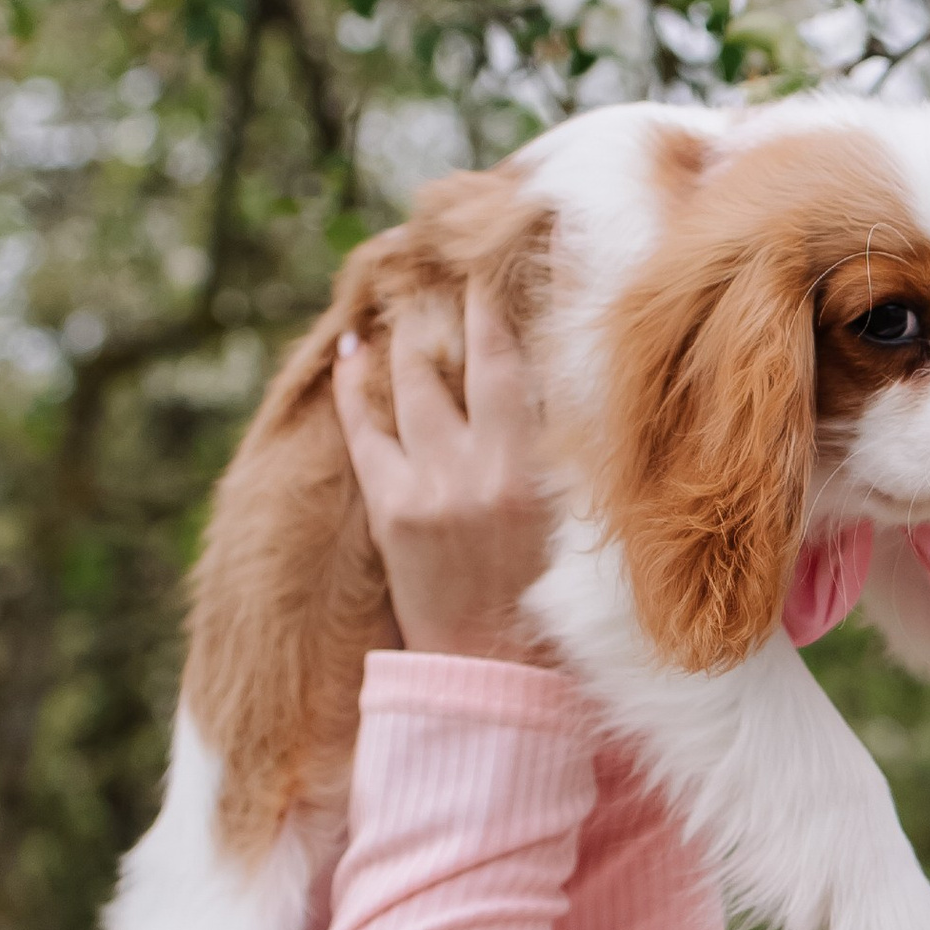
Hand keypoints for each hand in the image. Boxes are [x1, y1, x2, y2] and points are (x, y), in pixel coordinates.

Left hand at [332, 281, 556, 665]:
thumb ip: (565, 452)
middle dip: (461, 306)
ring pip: (412, 386)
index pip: (520, 363)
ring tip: (407, 304)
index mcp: (536, 472)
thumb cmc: (551, 602)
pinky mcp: (391, 510)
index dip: (510, 304)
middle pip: (465, 361)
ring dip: (409, 340)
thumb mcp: (577, 521)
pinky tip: (353, 353)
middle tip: (455, 262)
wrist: (493, 673)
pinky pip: (365, 432)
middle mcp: (481, 469)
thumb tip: (556, 379)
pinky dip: (356, 389)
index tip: (510, 256)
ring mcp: (429, 487)